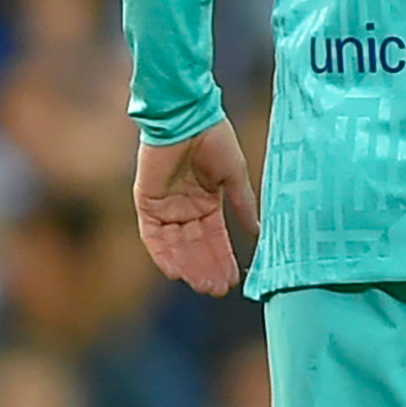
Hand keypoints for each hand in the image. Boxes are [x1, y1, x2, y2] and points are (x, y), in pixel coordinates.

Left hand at [132, 119, 260, 295]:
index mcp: (206, 201)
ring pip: (176, 246)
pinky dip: (163, 254)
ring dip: (189, 266)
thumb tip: (258, 232)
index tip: (234, 280)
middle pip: (195, 247)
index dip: (223, 258)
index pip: (215, 237)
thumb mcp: (235, 175)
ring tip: (203, 285)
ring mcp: (164, 207)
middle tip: (218, 290)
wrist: (188, 116)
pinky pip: (153, 236)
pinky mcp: (146, 202)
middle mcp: (184, 208)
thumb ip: (243, 204)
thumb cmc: (214, 139)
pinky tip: (176, 272)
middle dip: (206, 268)